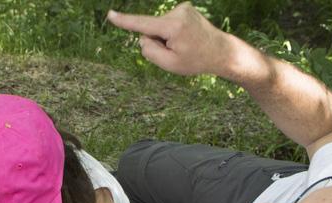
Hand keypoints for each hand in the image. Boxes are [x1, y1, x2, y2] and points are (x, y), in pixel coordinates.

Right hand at [107, 3, 229, 77]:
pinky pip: (167, 23)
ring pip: (159, 27)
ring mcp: (183, 8)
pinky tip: (187, 39)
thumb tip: (143, 37)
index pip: (143, 24)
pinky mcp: (185, 9)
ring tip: (185, 45)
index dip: (124, 21)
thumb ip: (150, 52)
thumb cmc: (196, 61)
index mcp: (173, 27)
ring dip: (167, 38)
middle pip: (151, 29)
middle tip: (178, 51)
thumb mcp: (169, 64)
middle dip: (158, 41)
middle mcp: (177, 12)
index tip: (110, 15)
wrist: (221, 52)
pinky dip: (172, 33)